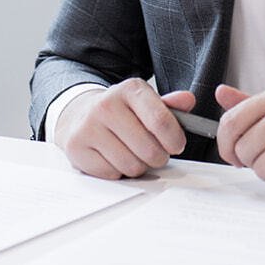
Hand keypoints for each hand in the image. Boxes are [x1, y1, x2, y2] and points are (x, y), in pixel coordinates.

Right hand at [53, 79, 196, 179]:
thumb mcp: (146, 101)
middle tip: (155, 152)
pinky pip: (111, 174)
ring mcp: (89, 127)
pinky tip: (115, 157)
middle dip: (158, 157)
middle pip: (149, 149)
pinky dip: (118, 172)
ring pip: (131, 166)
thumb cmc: (121, 111)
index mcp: (130, 89)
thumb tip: (188, 100)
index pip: (160, 121)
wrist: (80, 113)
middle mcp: (107, 105)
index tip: (177, 145)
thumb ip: (170, 104)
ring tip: (134, 154)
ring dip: (139, 166)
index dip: (174, 139)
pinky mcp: (76, 148)